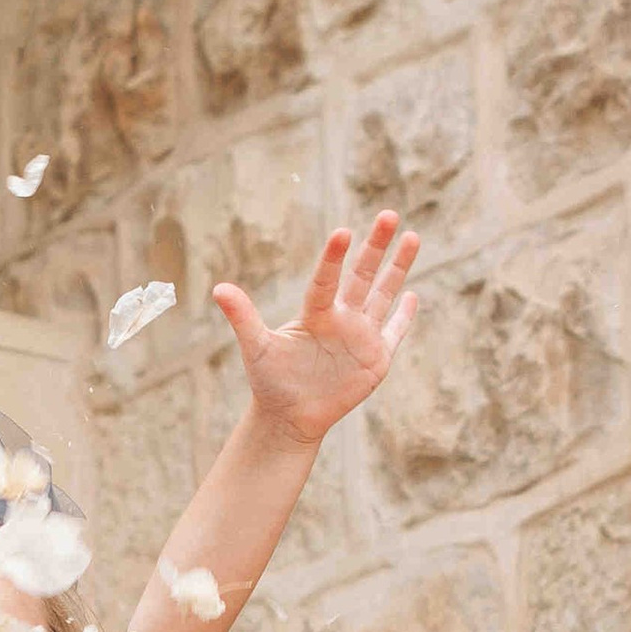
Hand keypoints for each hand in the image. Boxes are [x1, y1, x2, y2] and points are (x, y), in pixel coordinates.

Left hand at [216, 213, 416, 443]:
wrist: (289, 417)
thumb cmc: (270, 381)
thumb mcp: (257, 348)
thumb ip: (243, 318)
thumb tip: (218, 288)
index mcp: (315, 313)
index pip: (327, 280)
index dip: (334, 258)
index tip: (342, 232)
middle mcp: (341, 317)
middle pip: (363, 275)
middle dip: (376, 246)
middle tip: (388, 214)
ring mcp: (361, 336)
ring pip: (384, 295)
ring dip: (398, 268)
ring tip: (412, 236)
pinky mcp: (376, 360)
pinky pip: (394, 333)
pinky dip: (404, 316)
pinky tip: (412, 295)